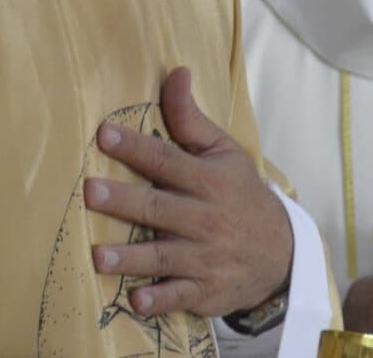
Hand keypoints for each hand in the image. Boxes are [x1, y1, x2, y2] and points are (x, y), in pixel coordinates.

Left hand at [83, 66, 291, 316]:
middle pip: (159, 208)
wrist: (281, 253)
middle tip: (91, 192)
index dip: (136, 147)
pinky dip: (158, 300)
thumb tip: (175, 72)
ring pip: (163, 256)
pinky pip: (179, 297)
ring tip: (99, 257)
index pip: (167, 160)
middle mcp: (204, 218)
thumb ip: (191, 119)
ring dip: (131, 257)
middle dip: (125, 201)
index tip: (104, 134)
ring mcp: (204, 257)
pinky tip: (136, 300)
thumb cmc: (241, 195)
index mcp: (207, 180)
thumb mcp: (224, 153)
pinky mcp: (203, 290)